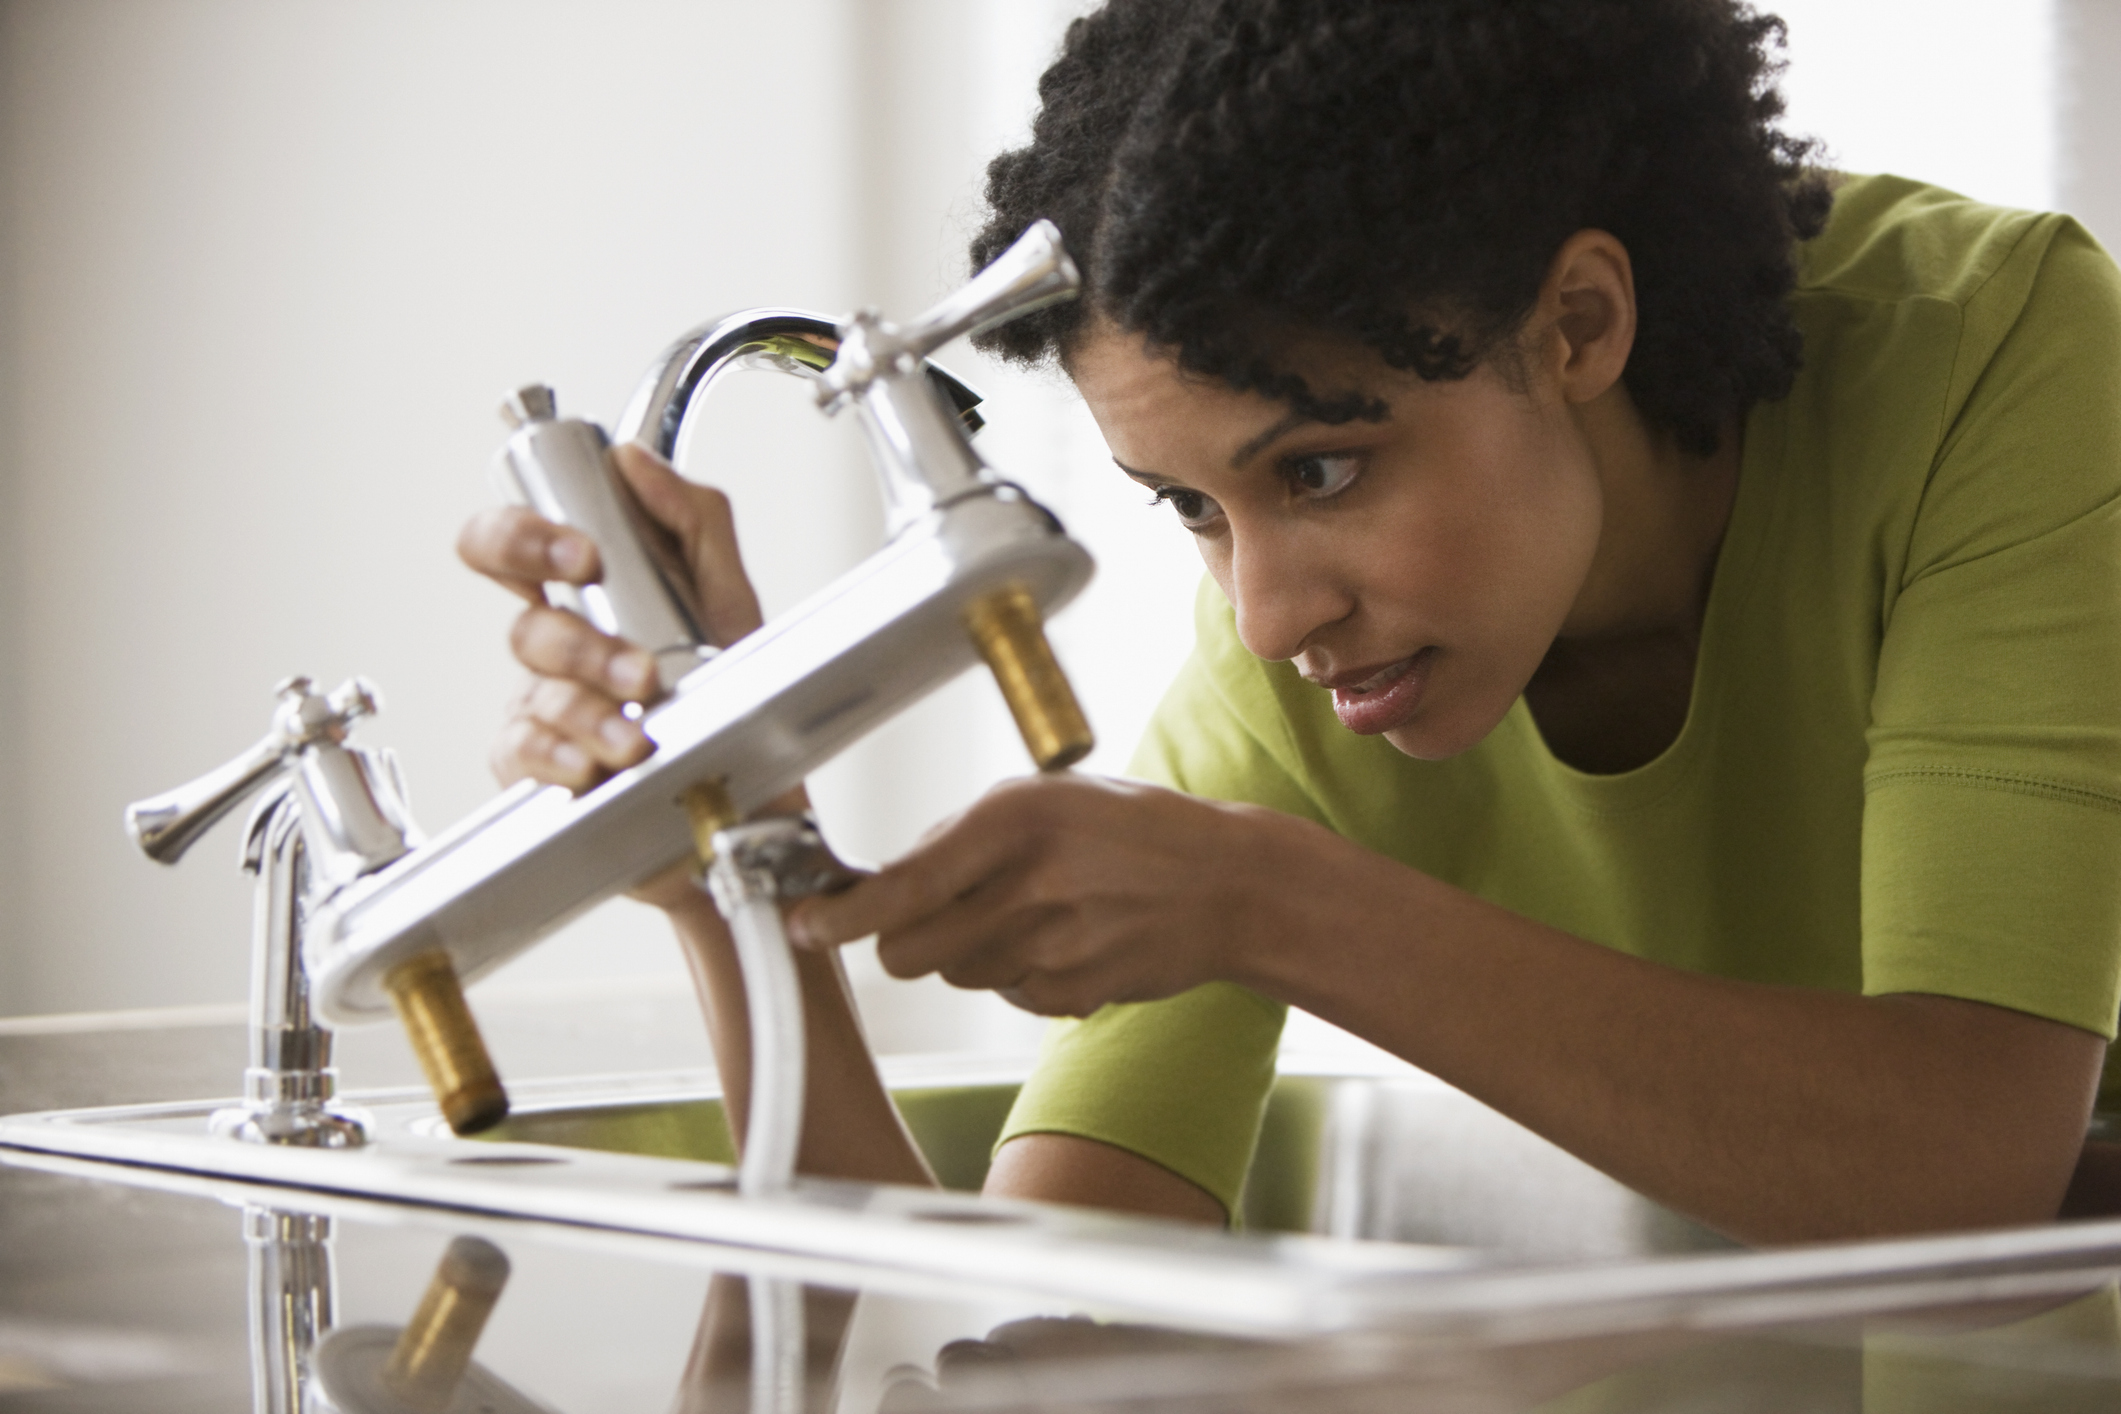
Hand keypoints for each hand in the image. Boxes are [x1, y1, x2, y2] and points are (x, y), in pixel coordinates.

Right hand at [457, 442, 763, 794]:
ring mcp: (546, 708)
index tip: (584, 556)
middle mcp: (559, 648)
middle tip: (635, 666)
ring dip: (591, 711)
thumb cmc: (735, 690)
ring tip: (641, 733)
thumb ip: (692, 518)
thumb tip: (633, 460)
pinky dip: (558, 758)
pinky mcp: (546, 768)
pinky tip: (591, 764)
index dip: (524, 538)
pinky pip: (523, 754)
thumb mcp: (731, 596)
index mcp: (587, 596)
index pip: (512, 544)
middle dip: (578, 645)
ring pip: (539, 696)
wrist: (761, 783)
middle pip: (524, 628)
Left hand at [784, 773, 1322, 1015]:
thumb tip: (876, 880)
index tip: (801, 927)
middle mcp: (1029, 883)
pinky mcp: (1074, 994)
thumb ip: (962, 837)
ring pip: (955, 974)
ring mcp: (1054, 946)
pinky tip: (1065, 940)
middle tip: (935, 915)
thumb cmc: (1130, 833)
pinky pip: (1005, 996)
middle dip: (904, 940)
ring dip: (969, 952)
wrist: (1232, 885)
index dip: (838, 917)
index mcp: (1014, 818)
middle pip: (908, 950)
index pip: (899, 886)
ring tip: (1030, 912)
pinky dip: (1017, 976)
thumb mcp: (1047, 800)